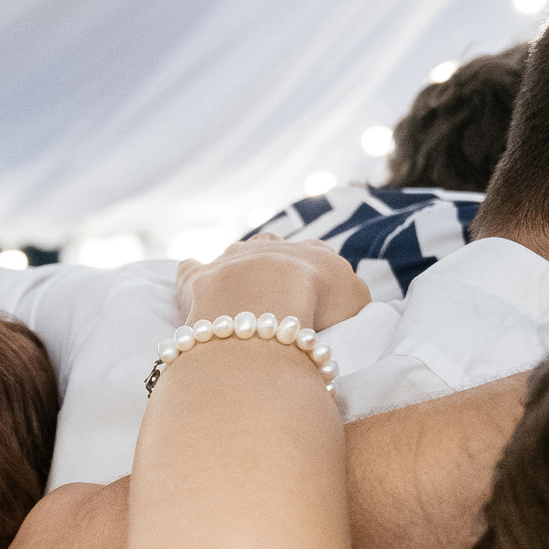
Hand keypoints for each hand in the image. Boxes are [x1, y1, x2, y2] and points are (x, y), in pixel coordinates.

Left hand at [176, 238, 370, 336]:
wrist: (267, 300)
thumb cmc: (318, 301)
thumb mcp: (357, 301)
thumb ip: (354, 297)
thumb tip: (349, 299)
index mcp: (311, 252)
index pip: (316, 255)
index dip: (315, 272)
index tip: (313, 291)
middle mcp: (269, 248)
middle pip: (271, 247)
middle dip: (271, 263)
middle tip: (273, 292)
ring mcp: (231, 259)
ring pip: (234, 255)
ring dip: (236, 269)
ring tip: (238, 295)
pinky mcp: (199, 278)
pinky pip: (191, 270)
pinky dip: (191, 273)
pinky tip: (191, 277)